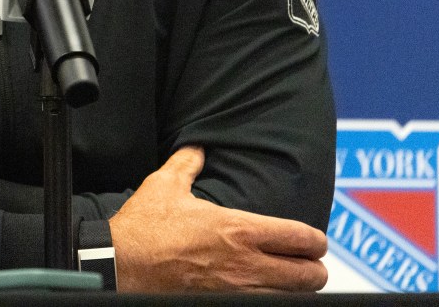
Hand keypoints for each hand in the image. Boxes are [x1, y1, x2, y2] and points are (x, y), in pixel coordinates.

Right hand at [109, 146, 327, 292]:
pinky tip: (266, 293)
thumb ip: (187, 163)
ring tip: (290, 282)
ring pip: (293, 299)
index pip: (301, 238)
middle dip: (314, 269)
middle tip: (307, 263)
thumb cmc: (144, 226)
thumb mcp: (165, 185)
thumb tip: (198, 148)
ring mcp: (238, 293)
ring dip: (296, 290)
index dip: (316, 240)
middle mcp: (246, 264)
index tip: (314, 240)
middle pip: (309, 276)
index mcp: (238, 229)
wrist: (122, 264)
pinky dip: (273, 301)